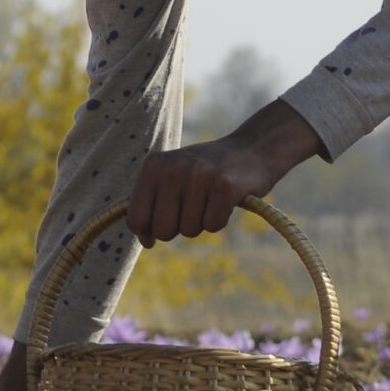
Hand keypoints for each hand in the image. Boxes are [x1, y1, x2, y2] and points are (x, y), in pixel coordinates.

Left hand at [126, 98, 324, 246]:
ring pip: (189, 231)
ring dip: (202, 222)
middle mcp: (173, 168)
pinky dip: (220, 219)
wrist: (252, 148)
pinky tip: (226, 200)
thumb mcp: (171, 178)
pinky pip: (213, 226)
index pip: (136, 218)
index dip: (148, 232)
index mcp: (153, 165)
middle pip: (162, 231)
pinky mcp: (225, 186)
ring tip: (210, 198)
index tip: (166, 224)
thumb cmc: (206, 171)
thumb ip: (151, 207)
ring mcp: (199, 176)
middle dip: (179, 228)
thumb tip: (145, 242)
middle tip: (194, 207)